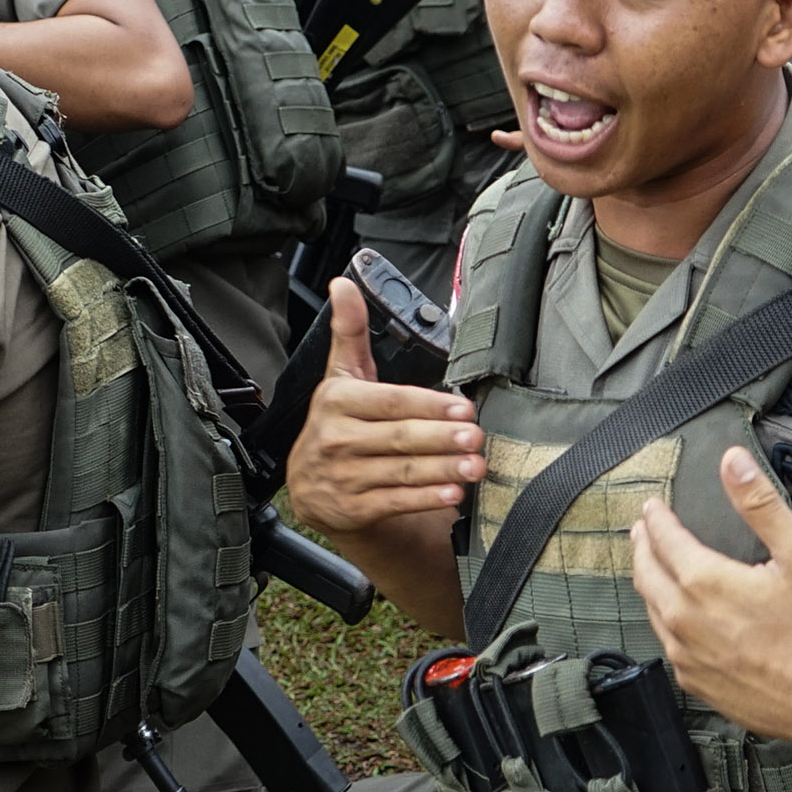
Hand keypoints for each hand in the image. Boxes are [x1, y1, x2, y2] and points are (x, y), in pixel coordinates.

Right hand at [285, 276, 481, 533]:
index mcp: (335, 401)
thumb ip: (349, 331)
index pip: (389, 401)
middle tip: (476, 436)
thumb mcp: (341, 376)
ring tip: (476, 465)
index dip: (428, 405)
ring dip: (441, 469)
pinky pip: (394, 502)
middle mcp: (334, 439)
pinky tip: (452, 493)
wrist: (314, 488)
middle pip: (398, 437)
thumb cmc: (339, 424)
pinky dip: (424, 499)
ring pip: (399, 472)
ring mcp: (341, 477)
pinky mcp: (350, 509)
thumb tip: (343, 281)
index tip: (463, 407)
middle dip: (441, 438)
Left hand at [634, 445, 791, 752]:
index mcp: (703, 581)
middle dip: (643, 545)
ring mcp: (684, 653)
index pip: (663, 537)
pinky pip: (667, 642)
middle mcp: (683, 617)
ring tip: (653, 566)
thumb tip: (733, 463)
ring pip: (652, 608)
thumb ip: (761, 504)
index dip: (657, 517)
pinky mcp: (693, 680)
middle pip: (646, 572)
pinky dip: (665, 619)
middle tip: (643, 530)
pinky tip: (676, 614)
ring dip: (649, 581)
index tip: (653, 507)